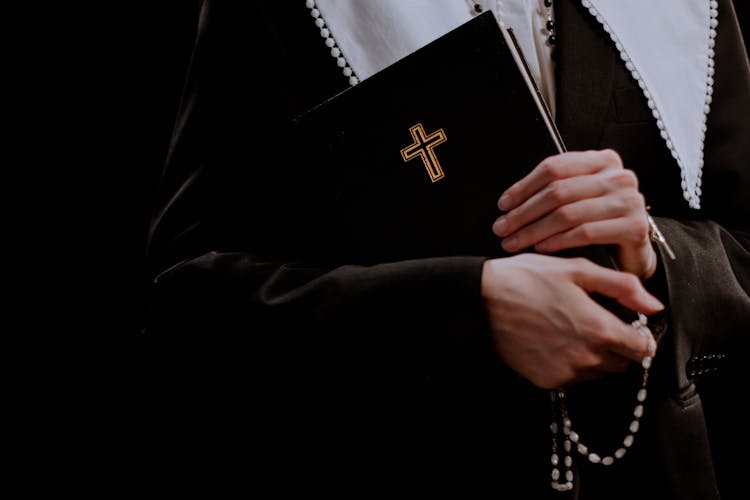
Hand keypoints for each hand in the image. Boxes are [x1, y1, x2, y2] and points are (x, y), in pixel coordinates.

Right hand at [481, 254, 663, 388]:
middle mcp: (587, 358)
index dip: (640, 336)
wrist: (482, 299)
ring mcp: (566, 373)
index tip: (627, 325)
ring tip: (569, 329)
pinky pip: (572, 378)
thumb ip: (623, 287)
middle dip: (616, 346)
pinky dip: (569, 363)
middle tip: (594, 323)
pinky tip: (552, 340)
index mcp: (601, 329)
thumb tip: (654, 306)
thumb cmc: (528, 278)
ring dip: (594, 356)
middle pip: (622, 364)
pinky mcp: (546, 381)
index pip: (643, 349)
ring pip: (597, 372)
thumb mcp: (578, 270)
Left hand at [492, 150, 656, 279]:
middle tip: (502, 228)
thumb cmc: (599, 222)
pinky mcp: (634, 226)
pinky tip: (541, 247)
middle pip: (558, 192)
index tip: (503, 205)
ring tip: (515, 241)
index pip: (554, 168)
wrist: (632, 251)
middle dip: (524, 213)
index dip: (524, 187)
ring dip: (535, 230)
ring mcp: (629, 200)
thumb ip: (554, 190)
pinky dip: (558, 241)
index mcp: (602, 161)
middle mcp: (619, 176)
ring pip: (568, 214)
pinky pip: (586, 233)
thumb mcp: (577, 198)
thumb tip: (509, 203)